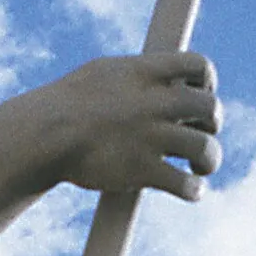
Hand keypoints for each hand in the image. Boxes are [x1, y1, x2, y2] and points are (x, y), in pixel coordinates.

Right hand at [19, 53, 222, 202]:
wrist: (42, 136)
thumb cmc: (66, 104)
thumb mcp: (101, 73)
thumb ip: (138, 74)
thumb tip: (161, 73)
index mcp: (144, 73)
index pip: (200, 64)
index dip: (208, 82)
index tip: (199, 95)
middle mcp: (153, 102)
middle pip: (211, 108)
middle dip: (212, 123)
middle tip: (200, 134)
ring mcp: (150, 137)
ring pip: (207, 149)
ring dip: (209, 161)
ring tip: (199, 168)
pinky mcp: (142, 170)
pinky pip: (187, 185)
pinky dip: (194, 190)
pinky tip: (190, 190)